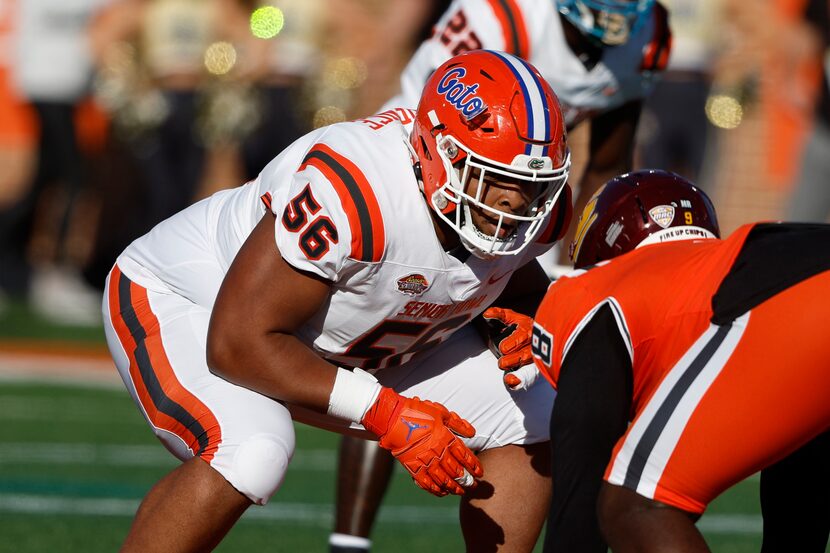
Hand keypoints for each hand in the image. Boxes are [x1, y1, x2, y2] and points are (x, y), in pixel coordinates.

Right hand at [361, 388, 482, 496]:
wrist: (392, 418)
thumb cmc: (417, 412)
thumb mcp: (440, 412)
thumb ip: (457, 424)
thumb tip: (472, 433)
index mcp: (445, 438)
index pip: (464, 455)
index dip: (473, 465)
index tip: (480, 473)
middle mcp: (437, 452)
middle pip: (456, 471)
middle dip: (466, 480)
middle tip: (473, 486)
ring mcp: (424, 461)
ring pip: (443, 480)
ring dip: (454, 487)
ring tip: (461, 492)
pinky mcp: (412, 467)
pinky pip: (426, 483)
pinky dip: (435, 489)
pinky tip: (442, 493)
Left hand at [481, 307, 538, 390]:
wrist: (530, 334)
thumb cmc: (517, 325)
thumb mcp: (509, 317)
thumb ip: (498, 315)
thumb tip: (487, 314)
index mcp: (528, 329)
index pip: (523, 336)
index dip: (513, 343)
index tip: (503, 348)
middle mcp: (533, 344)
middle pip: (526, 354)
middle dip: (513, 358)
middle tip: (501, 362)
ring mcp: (534, 357)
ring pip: (528, 366)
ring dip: (515, 368)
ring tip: (503, 367)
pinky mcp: (532, 368)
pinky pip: (528, 376)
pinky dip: (519, 380)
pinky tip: (510, 381)